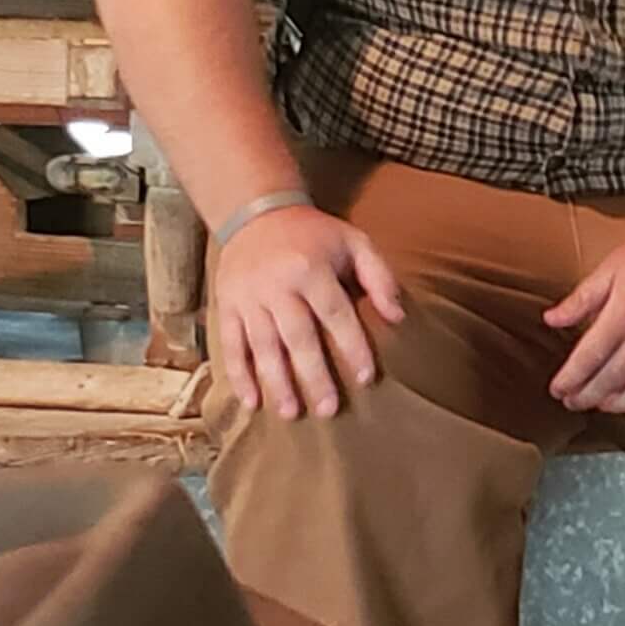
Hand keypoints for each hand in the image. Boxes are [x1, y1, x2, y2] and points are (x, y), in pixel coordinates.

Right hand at [210, 205, 401, 420]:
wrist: (256, 212)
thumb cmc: (313, 234)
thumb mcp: (353, 241)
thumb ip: (379, 276)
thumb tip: (398, 318)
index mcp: (311, 268)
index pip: (335, 314)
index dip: (352, 346)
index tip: (366, 378)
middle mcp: (277, 284)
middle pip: (297, 337)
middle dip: (313, 375)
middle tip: (328, 409)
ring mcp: (248, 296)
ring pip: (263, 345)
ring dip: (276, 382)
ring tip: (291, 413)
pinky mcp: (226, 304)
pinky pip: (230, 344)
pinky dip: (238, 374)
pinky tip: (251, 401)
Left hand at [542, 210, 624, 416]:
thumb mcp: (613, 267)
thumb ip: (581, 298)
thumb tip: (551, 319)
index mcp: (621, 316)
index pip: (587, 359)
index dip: (569, 380)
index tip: (557, 390)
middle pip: (609, 381)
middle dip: (586, 397)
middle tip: (572, 402)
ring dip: (616, 405)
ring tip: (603, 405)